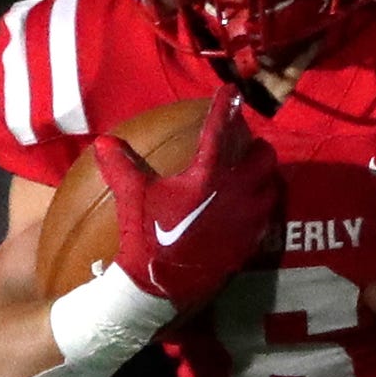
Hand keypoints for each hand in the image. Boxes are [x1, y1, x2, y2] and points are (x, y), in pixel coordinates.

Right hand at [92, 90, 281, 307]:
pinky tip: (248, 206)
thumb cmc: (146, 235)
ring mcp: (248, 219)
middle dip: (256, 147)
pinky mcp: (251, 241)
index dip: (224, 109)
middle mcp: (236, 193)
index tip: (230, 92)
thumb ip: (121, 165)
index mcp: (208, 176)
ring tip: (250, 174)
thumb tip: (103, 141)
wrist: (160, 285)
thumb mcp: (132, 196)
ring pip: (272, 186)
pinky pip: (267, 215)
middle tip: (244, 145)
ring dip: (263, 176)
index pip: (218, 132)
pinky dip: (261, 204)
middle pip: (263, 157)